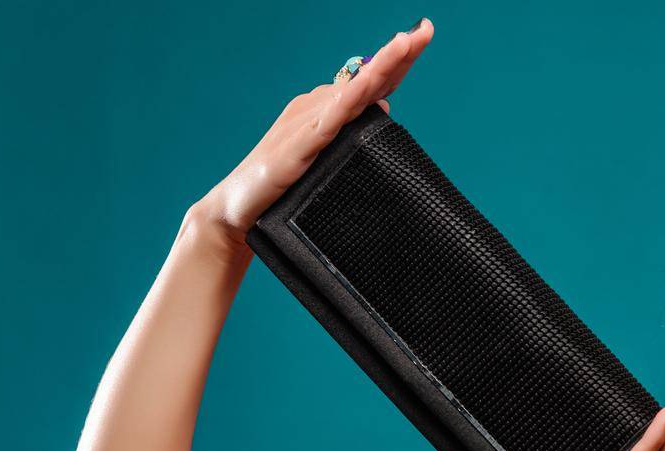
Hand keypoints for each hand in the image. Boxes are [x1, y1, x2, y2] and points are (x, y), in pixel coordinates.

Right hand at [189, 19, 435, 248]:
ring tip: (404, 42)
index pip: (371, 83)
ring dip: (381, 66)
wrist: (239, 206)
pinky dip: (349, 101)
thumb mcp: (330, 155)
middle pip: (367, 79)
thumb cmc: (285, 185)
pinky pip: (329, 119)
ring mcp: (309, 122)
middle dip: (398, 53)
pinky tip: (367, 88)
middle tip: (425, 29)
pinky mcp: (301, 144)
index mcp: (328, 109)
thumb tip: (384, 108)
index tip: (423, 35)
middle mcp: (319, 107)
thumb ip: (354, 130)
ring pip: (353, 90)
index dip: (398, 61)